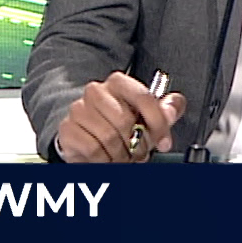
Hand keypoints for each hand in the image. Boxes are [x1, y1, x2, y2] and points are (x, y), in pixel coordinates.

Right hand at [55, 72, 186, 162]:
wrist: (87, 135)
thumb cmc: (118, 124)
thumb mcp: (147, 116)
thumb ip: (166, 110)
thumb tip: (173, 108)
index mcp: (118, 82)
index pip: (143, 97)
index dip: (157, 122)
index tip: (163, 140)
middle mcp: (96, 91)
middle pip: (126, 121)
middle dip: (137, 144)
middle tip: (139, 152)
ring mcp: (79, 109)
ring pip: (109, 137)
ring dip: (121, 154)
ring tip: (123, 155)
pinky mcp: (68, 129)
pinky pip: (93, 149)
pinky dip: (104, 160)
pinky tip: (107, 157)